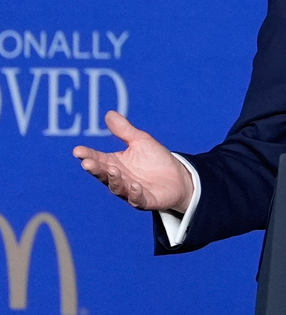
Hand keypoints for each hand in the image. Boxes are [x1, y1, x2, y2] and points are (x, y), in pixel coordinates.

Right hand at [73, 111, 193, 212]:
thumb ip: (125, 130)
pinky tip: (136, 186)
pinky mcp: (145, 201)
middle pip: (103, 174)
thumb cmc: (156, 159)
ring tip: (112, 170)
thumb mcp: (141, 141)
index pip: (98, 158)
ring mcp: (130, 191)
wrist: (179, 177)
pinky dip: (135, 194)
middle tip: (87, 163)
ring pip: (118, 188)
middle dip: (95, 169)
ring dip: (114, 180)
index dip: (88, 155)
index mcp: (115, 163)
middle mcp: (119, 178)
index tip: (77, 150)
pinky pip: (138, 200)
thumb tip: (109, 113)